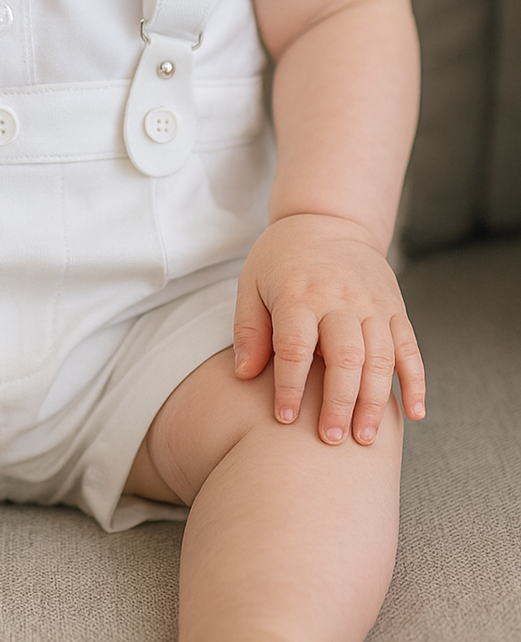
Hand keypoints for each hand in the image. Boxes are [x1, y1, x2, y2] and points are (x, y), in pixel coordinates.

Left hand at [232, 213, 424, 444]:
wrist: (327, 219)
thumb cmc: (281, 259)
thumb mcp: (252, 283)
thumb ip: (248, 329)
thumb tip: (244, 375)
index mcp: (299, 294)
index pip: (295, 346)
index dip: (290, 386)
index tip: (284, 420)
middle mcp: (339, 299)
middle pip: (344, 356)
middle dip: (339, 402)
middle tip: (330, 440)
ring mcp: (372, 304)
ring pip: (380, 357)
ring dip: (374, 400)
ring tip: (364, 438)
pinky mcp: (395, 309)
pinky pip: (410, 348)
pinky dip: (415, 381)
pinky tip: (413, 413)